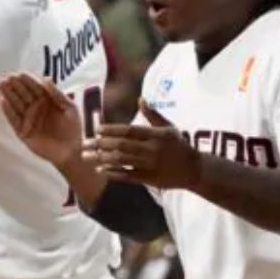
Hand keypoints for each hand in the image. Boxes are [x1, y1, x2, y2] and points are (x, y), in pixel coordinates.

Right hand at [0, 72, 83, 166]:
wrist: (71, 151)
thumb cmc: (73, 129)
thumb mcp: (69, 108)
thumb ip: (57, 94)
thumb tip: (45, 78)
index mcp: (46, 100)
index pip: (34, 87)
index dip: (27, 80)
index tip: (19, 73)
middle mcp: (35, 108)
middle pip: (23, 94)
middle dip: (15, 85)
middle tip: (7, 77)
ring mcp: (28, 119)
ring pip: (16, 104)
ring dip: (8, 94)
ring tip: (1, 84)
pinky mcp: (22, 131)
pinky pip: (13, 120)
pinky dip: (8, 111)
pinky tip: (3, 101)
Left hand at [83, 99, 202, 188]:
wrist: (194, 170)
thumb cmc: (179, 146)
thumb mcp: (169, 128)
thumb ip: (153, 115)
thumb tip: (140, 99)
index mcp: (156, 135)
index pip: (130, 131)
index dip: (113, 130)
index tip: (97, 129)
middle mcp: (152, 150)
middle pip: (122, 146)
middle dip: (101, 144)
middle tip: (85, 144)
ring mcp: (150, 165)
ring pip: (123, 161)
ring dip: (103, 159)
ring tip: (87, 157)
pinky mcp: (149, 179)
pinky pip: (128, 176)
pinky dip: (113, 173)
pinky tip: (100, 170)